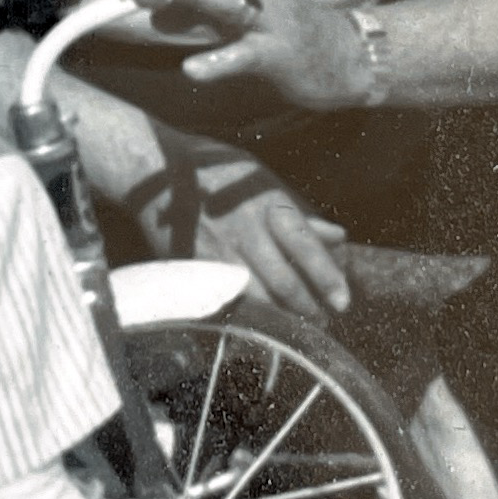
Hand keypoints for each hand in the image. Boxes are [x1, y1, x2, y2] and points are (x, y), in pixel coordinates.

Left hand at [136, 0, 377, 110]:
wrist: (345, 58)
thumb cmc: (283, 31)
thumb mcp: (237, 16)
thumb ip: (196, 11)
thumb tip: (153, 10)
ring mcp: (269, 20)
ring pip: (228, 2)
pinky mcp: (280, 55)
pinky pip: (246, 56)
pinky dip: (220, 60)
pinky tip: (193, 67)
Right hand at [192, 148, 351, 318]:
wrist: (154, 171)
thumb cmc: (215, 171)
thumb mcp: (262, 181)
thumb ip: (298, 213)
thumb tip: (338, 237)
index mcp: (265, 204)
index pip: (305, 245)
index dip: (327, 277)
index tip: (343, 301)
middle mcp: (244, 230)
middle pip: (284, 281)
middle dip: (307, 309)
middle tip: (322, 322)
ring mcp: (217, 251)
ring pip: (256, 297)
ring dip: (281, 318)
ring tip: (296, 328)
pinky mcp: (194, 267)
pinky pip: (226, 299)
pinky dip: (247, 315)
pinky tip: (258, 323)